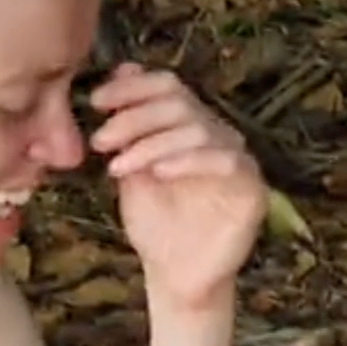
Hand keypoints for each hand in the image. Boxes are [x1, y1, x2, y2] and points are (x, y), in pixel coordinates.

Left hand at [92, 64, 266, 309]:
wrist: (174, 277)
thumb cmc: (155, 225)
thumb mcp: (131, 167)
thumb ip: (129, 125)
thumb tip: (124, 68)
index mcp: (190, 126)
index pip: (168, 86)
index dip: (132, 87)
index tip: (96, 102)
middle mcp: (218, 135)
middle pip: (179, 102)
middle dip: (134, 118)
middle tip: (101, 140)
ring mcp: (237, 160)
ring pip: (198, 128)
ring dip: (152, 142)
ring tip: (119, 165)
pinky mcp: (251, 188)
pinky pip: (224, 159)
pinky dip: (186, 160)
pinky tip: (157, 173)